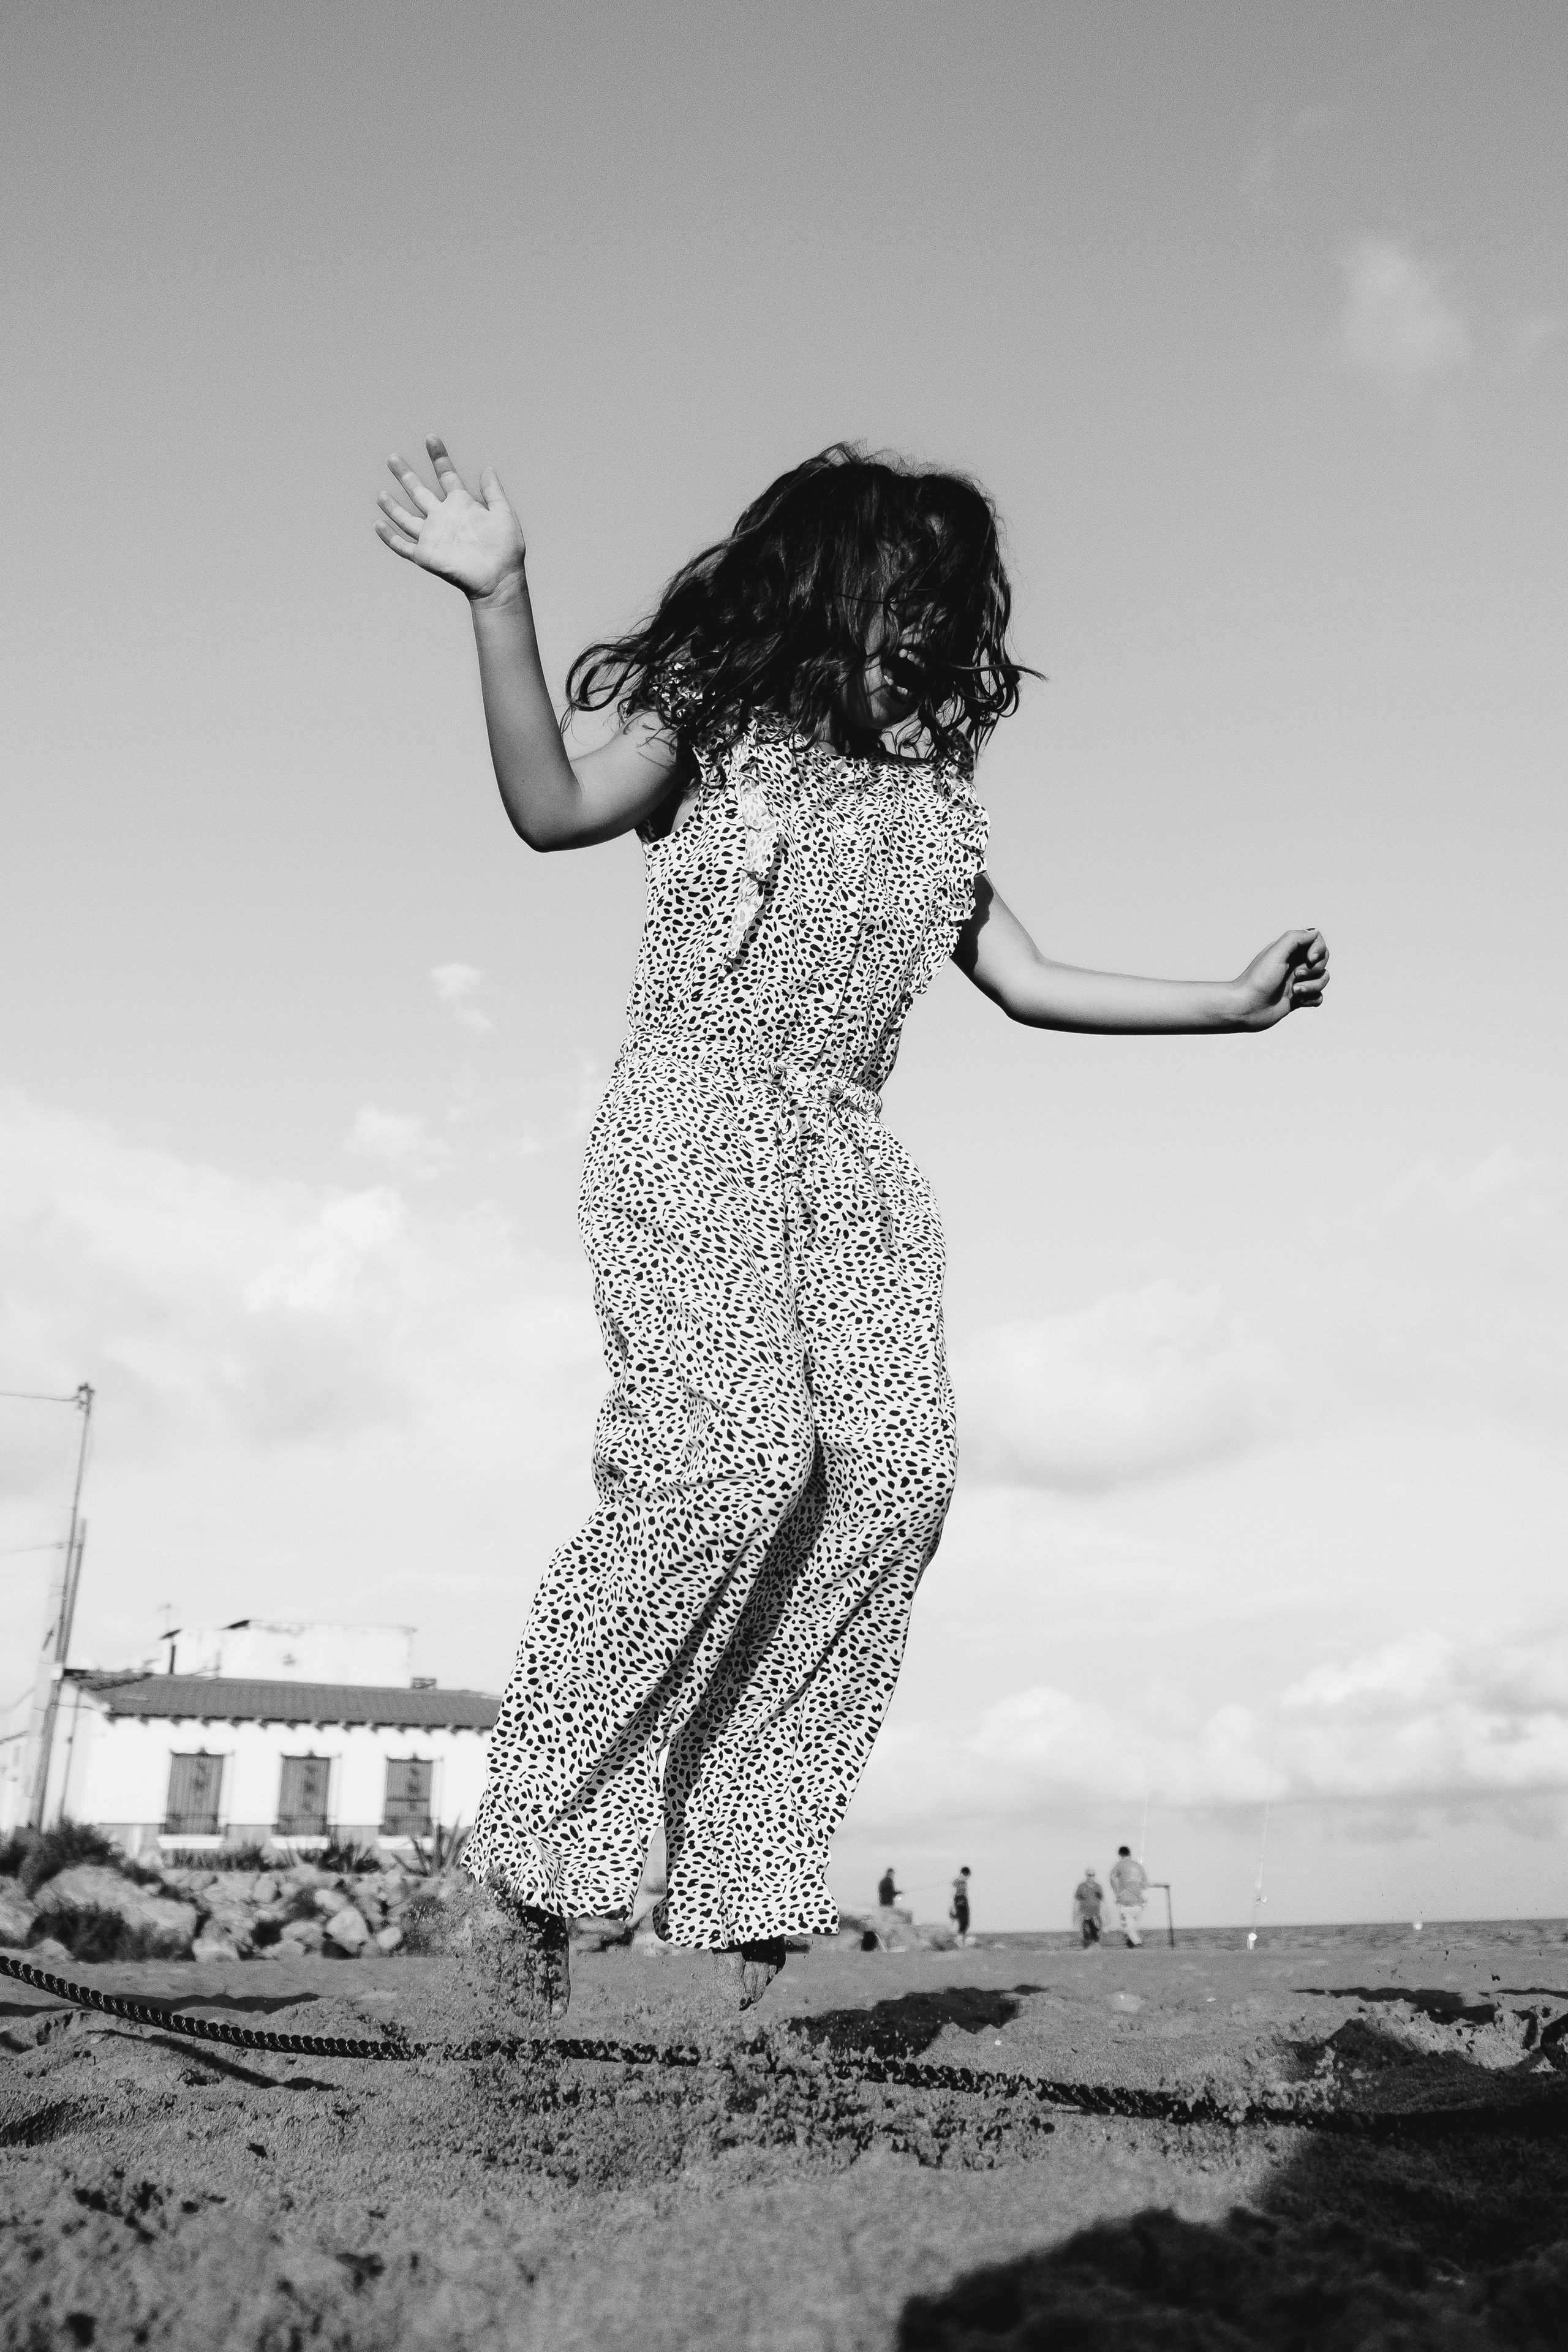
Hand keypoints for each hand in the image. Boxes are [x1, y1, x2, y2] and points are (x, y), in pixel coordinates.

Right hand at [375, 436, 526, 603]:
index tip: (431, 438)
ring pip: (406, 518)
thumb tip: (488, 469)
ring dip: (393, 506)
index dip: (439, 458)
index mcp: (461, 505)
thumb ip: (494, 492)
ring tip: (381, 494)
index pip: (446, 476)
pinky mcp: (426, 555)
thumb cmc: (505, 549)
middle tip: (392, 458)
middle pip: (419, 492)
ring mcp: (433, 536)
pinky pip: (403, 545)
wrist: (499, 579)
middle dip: (405, 475)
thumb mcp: (503, 515)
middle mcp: (443, 517)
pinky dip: (389, 537)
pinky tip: (378, 525)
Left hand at [1231, 928, 1329, 1029]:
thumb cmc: (1258, 980)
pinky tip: (1297, 1001)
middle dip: (1314, 969)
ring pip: (1322, 979)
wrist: (1246, 1008)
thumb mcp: (1276, 952)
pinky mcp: (1298, 999)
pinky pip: (1318, 997)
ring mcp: (1296, 982)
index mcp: (1288, 951)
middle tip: (1295, 975)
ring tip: (1295, 991)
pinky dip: (1311, 999)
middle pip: (1322, 961)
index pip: (1316, 942)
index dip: (1319, 950)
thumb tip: (1314, 932)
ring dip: (1312, 986)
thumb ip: (1296, 938)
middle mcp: (1293, 964)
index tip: (1309, 959)